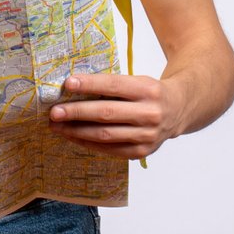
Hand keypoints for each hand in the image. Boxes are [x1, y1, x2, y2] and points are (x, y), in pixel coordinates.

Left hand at [47, 73, 187, 159]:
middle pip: (107, 114)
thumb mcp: (137, 81)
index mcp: (147, 89)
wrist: (178, 109)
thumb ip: (111, 86)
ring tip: (57, 126)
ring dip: (77, 131)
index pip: (113, 86)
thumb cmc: (149, 92)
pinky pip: (110, 149)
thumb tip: (73, 88)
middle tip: (54, 111)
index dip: (90, 85)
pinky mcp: (142, 152)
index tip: (67, 84)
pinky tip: (73, 136)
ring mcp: (147, 135)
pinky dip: (88, 143)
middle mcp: (150, 113)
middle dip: (77, 112)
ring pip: (106, 135)